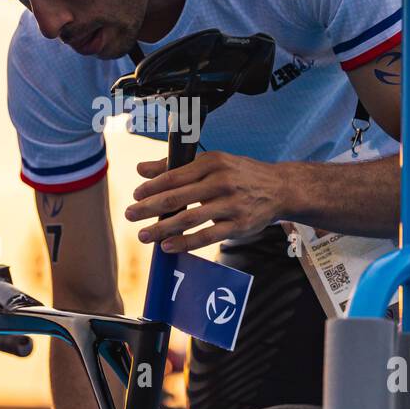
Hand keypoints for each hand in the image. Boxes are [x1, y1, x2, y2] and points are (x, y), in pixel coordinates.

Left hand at [124, 152, 282, 253]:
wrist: (280, 188)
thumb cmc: (239, 174)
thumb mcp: (211, 163)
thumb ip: (175, 166)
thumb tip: (141, 169)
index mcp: (211, 162)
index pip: (173, 175)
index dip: (151, 187)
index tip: (135, 196)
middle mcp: (220, 181)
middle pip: (177, 197)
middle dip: (149, 208)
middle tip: (129, 215)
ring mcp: (231, 204)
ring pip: (189, 219)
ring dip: (162, 228)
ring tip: (144, 235)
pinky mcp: (239, 225)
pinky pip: (207, 236)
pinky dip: (185, 243)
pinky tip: (168, 246)